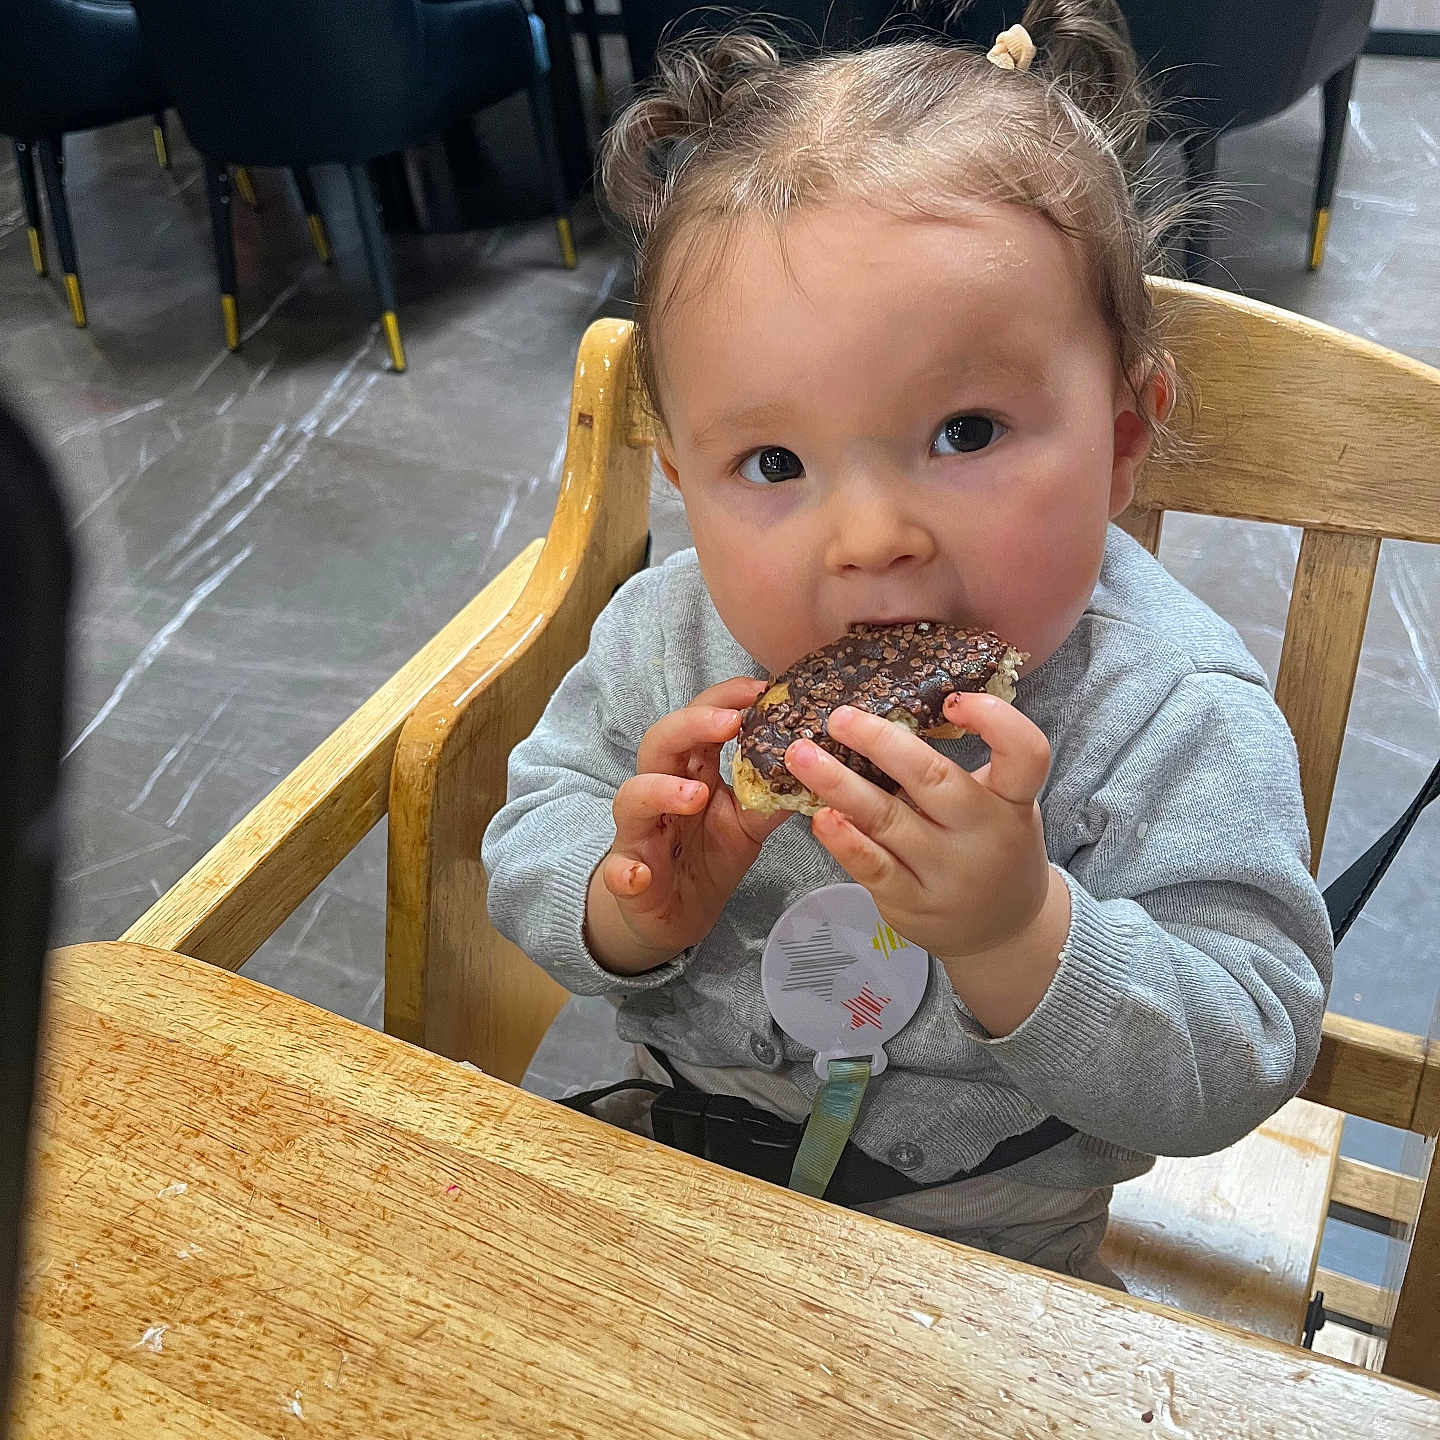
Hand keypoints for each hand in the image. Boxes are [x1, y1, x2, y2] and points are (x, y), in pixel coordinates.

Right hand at [586, 677, 788, 974]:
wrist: (676, 913)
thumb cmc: (707, 856)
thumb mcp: (749, 824)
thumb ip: (771, 796)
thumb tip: (812, 767)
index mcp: (690, 771)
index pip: (698, 721)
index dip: (722, 700)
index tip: (758, 690)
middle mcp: (659, 791)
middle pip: (659, 744)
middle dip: (691, 727)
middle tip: (730, 724)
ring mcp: (639, 833)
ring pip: (632, 799)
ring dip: (659, 791)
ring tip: (695, 795)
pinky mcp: (627, 877)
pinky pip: (618, 871)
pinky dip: (625, 871)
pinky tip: (640, 875)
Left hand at [783, 694, 1070, 1033]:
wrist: (1002, 930)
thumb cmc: (992, 846)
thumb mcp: (1000, 804)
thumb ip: (960, 767)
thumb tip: (886, 711)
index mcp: (1013, 800)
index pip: (1026, 754)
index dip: (997, 721)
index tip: (954, 701)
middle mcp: (985, 835)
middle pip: (936, 781)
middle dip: (882, 744)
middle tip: (839, 717)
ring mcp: (948, 874)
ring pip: (889, 821)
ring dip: (839, 785)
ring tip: (801, 755)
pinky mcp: (913, 904)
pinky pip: (872, 867)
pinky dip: (844, 840)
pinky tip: (819, 816)